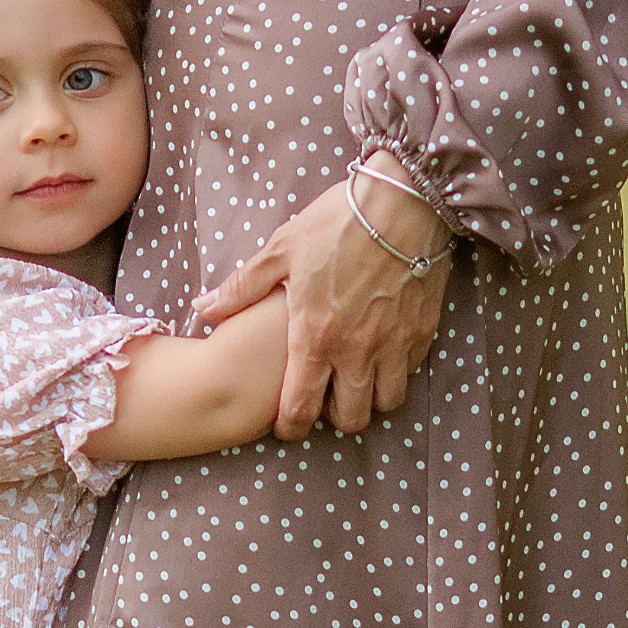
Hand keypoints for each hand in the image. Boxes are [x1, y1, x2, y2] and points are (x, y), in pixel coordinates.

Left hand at [195, 157, 451, 437]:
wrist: (402, 200)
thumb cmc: (337, 222)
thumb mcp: (281, 248)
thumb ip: (242, 287)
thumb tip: (204, 307)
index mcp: (314, 335)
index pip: (299, 408)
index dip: (290, 426)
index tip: (287, 425)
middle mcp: (356, 350)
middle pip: (350, 419)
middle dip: (334, 419)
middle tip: (326, 400)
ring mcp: (393, 343)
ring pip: (385, 403)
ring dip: (370, 399)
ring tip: (357, 380)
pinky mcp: (422, 330)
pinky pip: (409, 371)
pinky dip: (395, 371)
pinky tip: (382, 352)